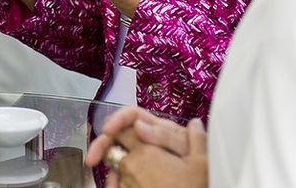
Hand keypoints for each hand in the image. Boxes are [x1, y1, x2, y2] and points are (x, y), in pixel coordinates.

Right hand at [85, 107, 207, 187]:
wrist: (201, 184)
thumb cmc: (203, 169)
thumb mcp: (189, 151)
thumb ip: (167, 136)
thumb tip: (140, 125)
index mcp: (158, 129)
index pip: (131, 115)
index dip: (117, 119)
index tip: (108, 131)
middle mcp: (146, 140)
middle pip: (116, 135)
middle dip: (101, 144)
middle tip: (92, 159)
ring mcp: (140, 156)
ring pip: (115, 156)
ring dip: (107, 167)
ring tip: (110, 182)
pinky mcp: (138, 172)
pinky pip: (121, 173)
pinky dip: (116, 180)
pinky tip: (115, 186)